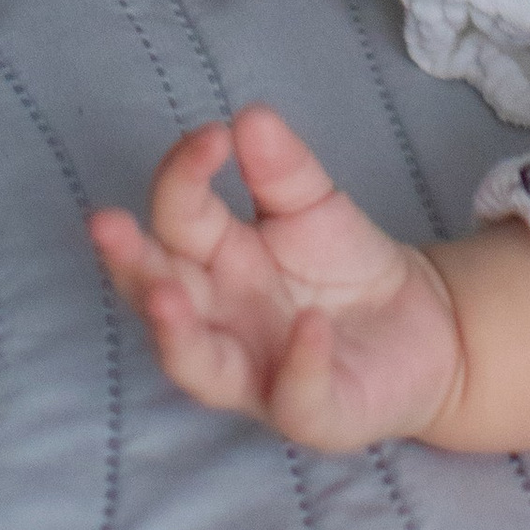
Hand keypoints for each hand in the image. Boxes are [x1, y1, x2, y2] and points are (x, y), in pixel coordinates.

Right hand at [92, 108, 465, 452]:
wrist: (422, 323)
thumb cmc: (344, 266)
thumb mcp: (314, 204)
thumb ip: (281, 167)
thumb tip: (248, 116)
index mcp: (215, 262)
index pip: (175, 218)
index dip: (181, 175)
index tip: (211, 136)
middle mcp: (220, 321)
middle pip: (157, 294)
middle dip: (130, 263)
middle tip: (106, 223)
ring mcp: (257, 374)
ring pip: (198, 366)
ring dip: (174, 333)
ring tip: (164, 295)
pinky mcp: (311, 413)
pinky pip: (293, 398)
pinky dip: (298, 365)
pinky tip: (310, 326)